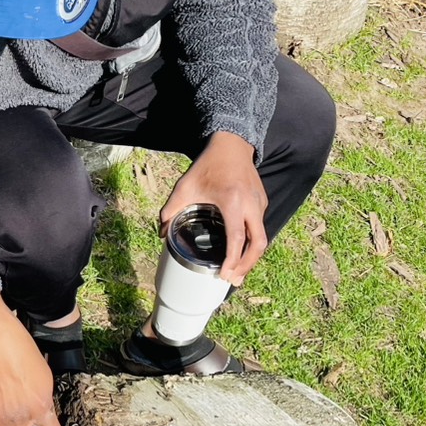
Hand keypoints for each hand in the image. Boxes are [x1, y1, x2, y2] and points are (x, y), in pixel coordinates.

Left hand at [160, 133, 267, 285]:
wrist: (231, 144)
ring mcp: (260, 203)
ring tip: (237, 272)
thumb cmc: (208, 165)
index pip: (237, 238)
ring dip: (251, 257)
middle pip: (258, 244)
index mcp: (231, 202)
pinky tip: (241, 252)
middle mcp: (250, 204)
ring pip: (262, 238)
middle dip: (247, 265)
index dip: (233, 260)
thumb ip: (170, 210)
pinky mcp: (263, 202)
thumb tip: (162, 235)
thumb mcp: (184, 187)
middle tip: (234, 280)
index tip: (226, 275)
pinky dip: (253, 243)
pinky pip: (261, 228)